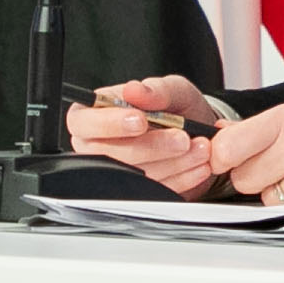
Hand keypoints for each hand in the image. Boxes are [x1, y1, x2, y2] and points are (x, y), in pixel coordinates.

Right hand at [64, 72, 237, 197]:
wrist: (197, 135)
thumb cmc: (173, 108)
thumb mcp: (172, 89)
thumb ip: (155, 89)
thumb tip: (135, 90)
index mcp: (93, 114)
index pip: (84, 123)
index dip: (109, 124)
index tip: (140, 121)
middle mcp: (97, 146)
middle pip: (108, 156)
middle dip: (151, 147)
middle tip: (182, 137)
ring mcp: (115, 174)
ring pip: (134, 177)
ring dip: (172, 163)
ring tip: (200, 148)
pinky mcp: (137, 193)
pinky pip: (153, 192)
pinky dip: (181, 179)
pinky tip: (198, 164)